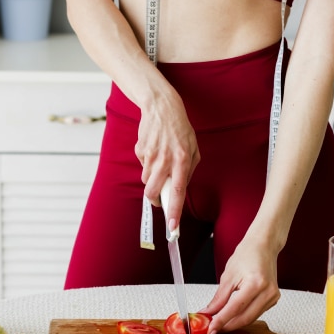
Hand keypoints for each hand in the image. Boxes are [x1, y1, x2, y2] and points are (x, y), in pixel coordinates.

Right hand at [134, 92, 199, 231]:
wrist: (161, 107)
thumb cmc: (181, 129)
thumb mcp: (194, 148)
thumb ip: (189, 170)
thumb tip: (180, 189)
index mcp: (182, 160)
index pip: (178, 191)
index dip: (175, 211)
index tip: (172, 227)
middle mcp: (165, 159)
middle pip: (153, 191)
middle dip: (154, 199)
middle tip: (158, 199)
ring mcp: (150, 155)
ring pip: (146, 180)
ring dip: (152, 179)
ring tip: (160, 163)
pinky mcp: (139, 150)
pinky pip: (142, 166)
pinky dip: (148, 163)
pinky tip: (154, 149)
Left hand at [203, 237, 281, 333]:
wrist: (263, 246)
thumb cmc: (247, 255)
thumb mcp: (228, 276)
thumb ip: (219, 298)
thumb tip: (209, 313)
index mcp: (256, 283)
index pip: (235, 308)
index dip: (221, 321)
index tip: (210, 331)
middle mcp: (268, 291)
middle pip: (245, 318)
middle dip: (227, 326)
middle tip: (212, 331)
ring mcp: (273, 296)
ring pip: (251, 318)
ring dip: (234, 323)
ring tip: (219, 323)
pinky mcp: (274, 300)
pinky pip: (256, 313)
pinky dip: (243, 316)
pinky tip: (233, 316)